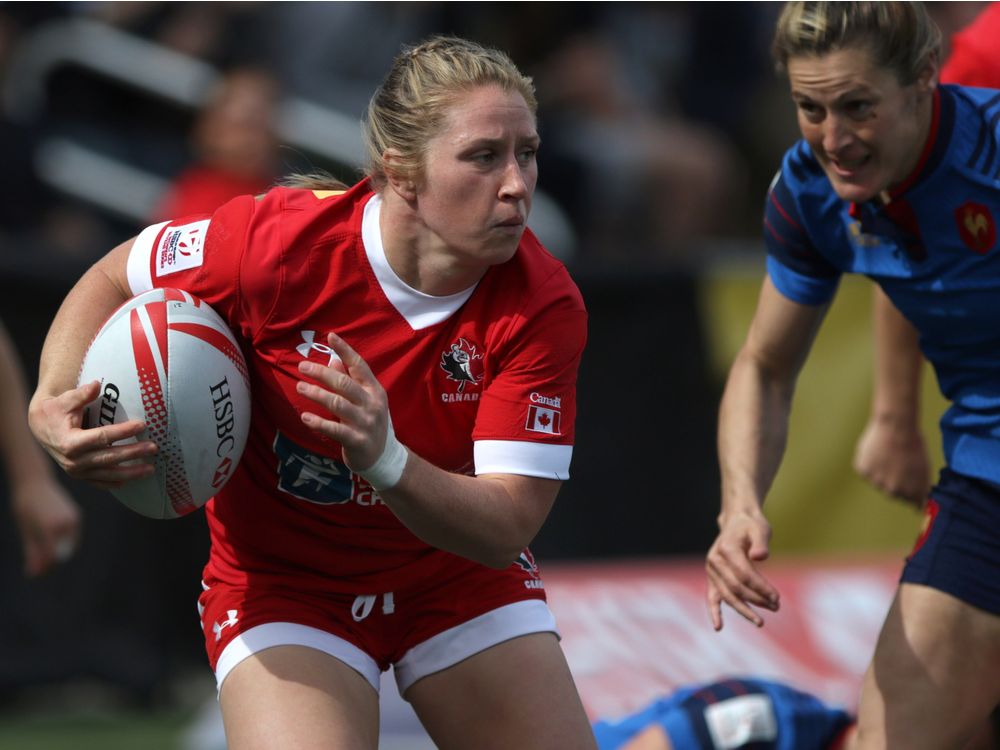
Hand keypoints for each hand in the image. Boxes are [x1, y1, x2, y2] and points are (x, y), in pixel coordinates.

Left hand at [11, 476, 80, 576]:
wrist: (35, 482)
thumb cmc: (25, 505)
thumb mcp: (26, 530)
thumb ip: (32, 552)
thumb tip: (33, 574)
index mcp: (51, 527)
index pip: (52, 556)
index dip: (44, 568)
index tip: (34, 574)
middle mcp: (66, 524)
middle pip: (64, 553)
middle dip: (52, 562)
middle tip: (38, 567)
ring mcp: (74, 519)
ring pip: (71, 546)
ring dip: (59, 553)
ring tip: (42, 554)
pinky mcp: (76, 516)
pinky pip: (73, 537)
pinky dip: (64, 543)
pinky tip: (51, 542)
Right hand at [28, 380, 156, 487]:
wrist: (40, 428)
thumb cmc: (56, 411)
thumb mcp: (65, 400)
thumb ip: (81, 394)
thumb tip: (97, 384)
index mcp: (70, 442)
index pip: (102, 437)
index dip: (123, 431)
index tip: (142, 425)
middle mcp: (73, 460)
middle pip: (109, 457)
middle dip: (133, 453)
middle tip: (153, 448)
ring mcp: (76, 471)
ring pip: (107, 474)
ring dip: (131, 473)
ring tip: (150, 469)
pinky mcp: (80, 476)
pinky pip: (100, 482)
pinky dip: (115, 482)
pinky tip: (131, 480)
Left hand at [296, 333, 390, 472]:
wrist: (383, 457)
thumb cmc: (369, 422)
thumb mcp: (365, 400)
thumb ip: (350, 380)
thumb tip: (333, 360)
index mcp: (375, 390)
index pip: (359, 366)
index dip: (345, 350)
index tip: (330, 336)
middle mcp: (372, 404)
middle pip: (345, 384)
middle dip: (322, 373)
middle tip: (303, 366)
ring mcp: (365, 422)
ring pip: (338, 404)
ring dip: (317, 394)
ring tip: (300, 387)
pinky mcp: (356, 440)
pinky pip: (334, 429)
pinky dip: (318, 422)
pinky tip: (304, 416)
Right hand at [705, 509, 779, 629]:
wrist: (737, 521)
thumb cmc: (752, 526)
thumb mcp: (760, 529)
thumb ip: (760, 543)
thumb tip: (760, 557)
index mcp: (726, 549)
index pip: (744, 574)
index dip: (761, 587)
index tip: (777, 597)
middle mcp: (715, 561)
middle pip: (736, 587)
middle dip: (757, 600)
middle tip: (776, 606)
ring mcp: (711, 570)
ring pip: (727, 595)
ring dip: (744, 609)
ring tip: (761, 621)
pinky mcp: (713, 578)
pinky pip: (712, 597)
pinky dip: (714, 612)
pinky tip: (719, 627)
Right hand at [853, 417, 930, 506]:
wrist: (896, 427)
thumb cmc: (914, 444)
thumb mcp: (924, 468)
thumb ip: (921, 488)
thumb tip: (918, 503)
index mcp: (911, 492)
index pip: (912, 502)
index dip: (912, 491)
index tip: (911, 480)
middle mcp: (893, 491)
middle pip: (893, 493)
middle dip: (895, 481)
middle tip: (898, 462)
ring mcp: (876, 482)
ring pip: (877, 482)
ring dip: (881, 472)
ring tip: (887, 454)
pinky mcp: (863, 471)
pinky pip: (866, 472)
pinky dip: (869, 464)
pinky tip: (876, 452)